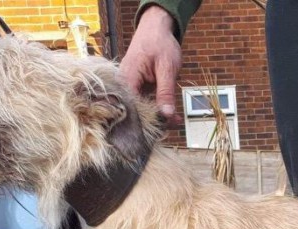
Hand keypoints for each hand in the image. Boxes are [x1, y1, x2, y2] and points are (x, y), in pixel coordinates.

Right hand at [120, 5, 181, 124]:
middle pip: (134, 112)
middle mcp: (122, 84)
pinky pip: (143, 103)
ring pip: (139, 109)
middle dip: (154, 122)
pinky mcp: (134, 88)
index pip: (131, 108)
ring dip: (157, 117)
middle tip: (173, 126)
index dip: (145, 122)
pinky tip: (171, 116)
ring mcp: (127, 86)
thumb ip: (166, 92)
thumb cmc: (160, 43)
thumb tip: (166, 116)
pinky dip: (156, 109)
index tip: (161, 130)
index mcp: (126, 78)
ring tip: (175, 121)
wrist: (156, 28)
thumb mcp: (167, 68)